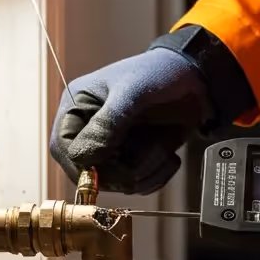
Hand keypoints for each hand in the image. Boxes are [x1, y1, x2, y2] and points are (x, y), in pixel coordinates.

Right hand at [49, 48, 212, 195]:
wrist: (196, 80)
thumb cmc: (160, 74)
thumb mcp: (133, 92)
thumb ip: (108, 123)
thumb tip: (84, 156)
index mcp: (78, 106)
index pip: (63, 146)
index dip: (81, 164)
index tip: (106, 167)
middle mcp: (91, 131)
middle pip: (88, 173)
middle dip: (122, 170)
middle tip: (151, 153)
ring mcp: (114, 148)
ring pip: (117, 182)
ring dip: (145, 171)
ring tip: (165, 149)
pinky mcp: (134, 160)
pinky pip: (137, 185)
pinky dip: (156, 176)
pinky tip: (170, 157)